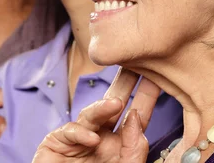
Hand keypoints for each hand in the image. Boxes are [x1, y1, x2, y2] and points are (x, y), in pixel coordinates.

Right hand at [32, 68, 159, 162]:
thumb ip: (134, 150)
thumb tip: (134, 117)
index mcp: (120, 145)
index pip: (136, 116)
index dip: (145, 96)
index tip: (158, 73)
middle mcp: (100, 138)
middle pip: (113, 106)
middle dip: (123, 85)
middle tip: (133, 63)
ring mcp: (78, 139)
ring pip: (91, 115)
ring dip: (103, 108)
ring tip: (116, 103)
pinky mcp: (56, 143)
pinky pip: (69, 132)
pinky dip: (80, 134)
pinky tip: (91, 139)